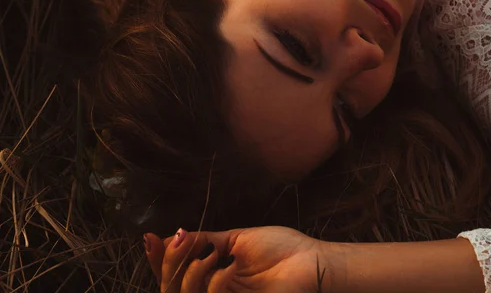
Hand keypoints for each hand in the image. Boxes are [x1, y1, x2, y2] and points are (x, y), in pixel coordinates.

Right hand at [144, 226, 332, 292]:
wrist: (310, 262)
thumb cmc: (280, 250)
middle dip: (169, 262)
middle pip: (171, 288)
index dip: (159, 259)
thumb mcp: (237, 240)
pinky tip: (225, 267)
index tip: (149, 238)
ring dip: (189, 270)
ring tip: (211, 253)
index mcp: (212, 275)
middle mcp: (213, 291)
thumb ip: (205, 240)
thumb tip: (174, 234)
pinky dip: (211, 281)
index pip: (175, 273)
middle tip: (181, 239)